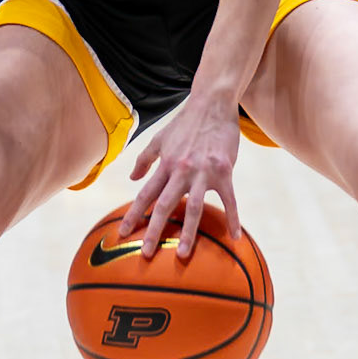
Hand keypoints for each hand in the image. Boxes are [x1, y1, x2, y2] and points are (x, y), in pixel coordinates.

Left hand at [118, 92, 242, 257]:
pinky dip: (232, 219)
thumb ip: (145, 159)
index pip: (145, 194)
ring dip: (187, 232)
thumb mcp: (159, 138)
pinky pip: (229, 200)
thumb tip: (132, 178)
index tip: (123, 234)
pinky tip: (234, 237)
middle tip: (145, 254)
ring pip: (193, 208)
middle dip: (153, 231)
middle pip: (164, 205)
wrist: (212, 103)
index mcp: (165, 164)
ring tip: (181, 254)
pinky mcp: (224, 171)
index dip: (133, 215)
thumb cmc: (185, 122)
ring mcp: (203, 172)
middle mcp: (181, 170)